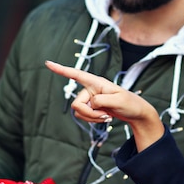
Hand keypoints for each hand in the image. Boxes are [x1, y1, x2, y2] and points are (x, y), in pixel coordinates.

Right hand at [45, 60, 164, 150]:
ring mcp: (90, 99)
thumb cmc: (130, 103)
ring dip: (92, 118)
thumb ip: (101, 100)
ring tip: (107, 116)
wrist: (136, 113)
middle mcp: (91, 89)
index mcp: (97, 82)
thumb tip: (90, 103)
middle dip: (89, 114)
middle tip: (105, 115)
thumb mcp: (119, 101)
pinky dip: (93, 120)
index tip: (48, 63)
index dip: (61, 70)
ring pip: (79, 112)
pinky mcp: (91, 107)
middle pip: (76, 104)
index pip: (76, 74)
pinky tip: (105, 118)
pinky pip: (83, 117)